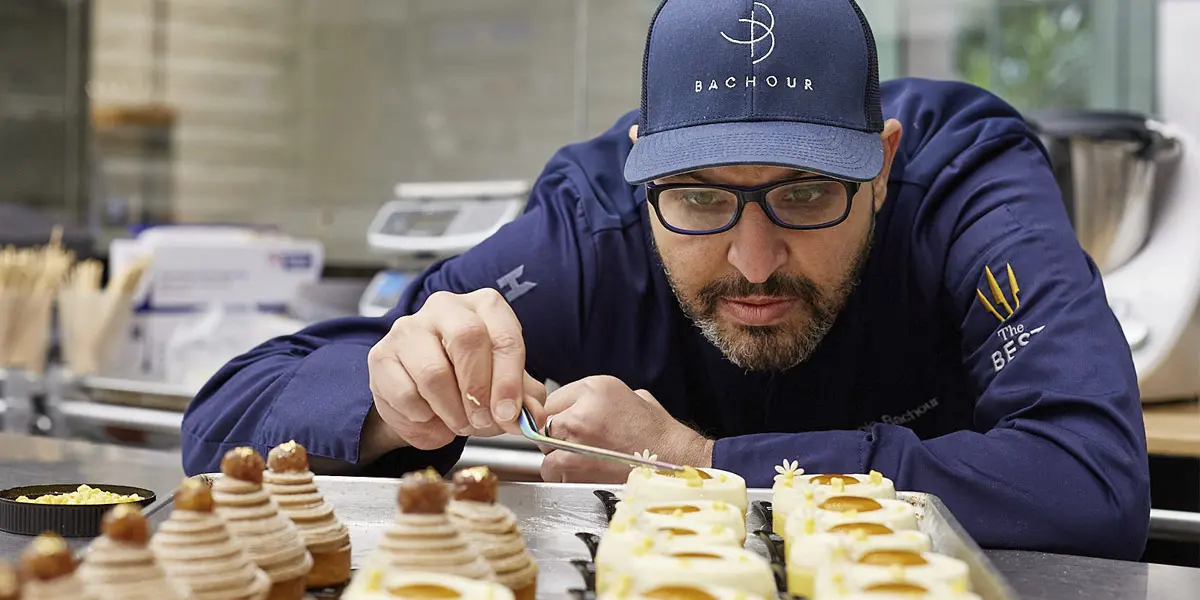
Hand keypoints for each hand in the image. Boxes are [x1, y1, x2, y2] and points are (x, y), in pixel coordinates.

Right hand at [367, 288, 548, 450]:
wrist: (421, 393)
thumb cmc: (469, 381)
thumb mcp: (504, 386)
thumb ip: (523, 399)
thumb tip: (533, 416)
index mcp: (484, 306)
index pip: (503, 336)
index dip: (509, 380)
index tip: (509, 414)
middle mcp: (445, 307)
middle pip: (467, 339)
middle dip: (478, 391)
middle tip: (482, 422)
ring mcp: (409, 328)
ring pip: (434, 373)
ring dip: (451, 411)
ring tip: (458, 423)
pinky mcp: (381, 355)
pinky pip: (405, 394)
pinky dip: (423, 418)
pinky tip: (430, 417)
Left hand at [539, 376, 713, 483]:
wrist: (675, 460)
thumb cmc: (657, 432)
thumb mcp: (632, 396)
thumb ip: (598, 398)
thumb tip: (577, 406)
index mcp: (596, 388)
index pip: (554, 399)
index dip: (560, 415)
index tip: (567, 426)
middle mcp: (582, 410)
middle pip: (546, 424)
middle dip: (557, 435)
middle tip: (577, 445)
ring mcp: (576, 440)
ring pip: (545, 448)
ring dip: (558, 455)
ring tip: (581, 461)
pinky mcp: (575, 467)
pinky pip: (552, 470)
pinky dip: (561, 475)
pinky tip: (582, 474)